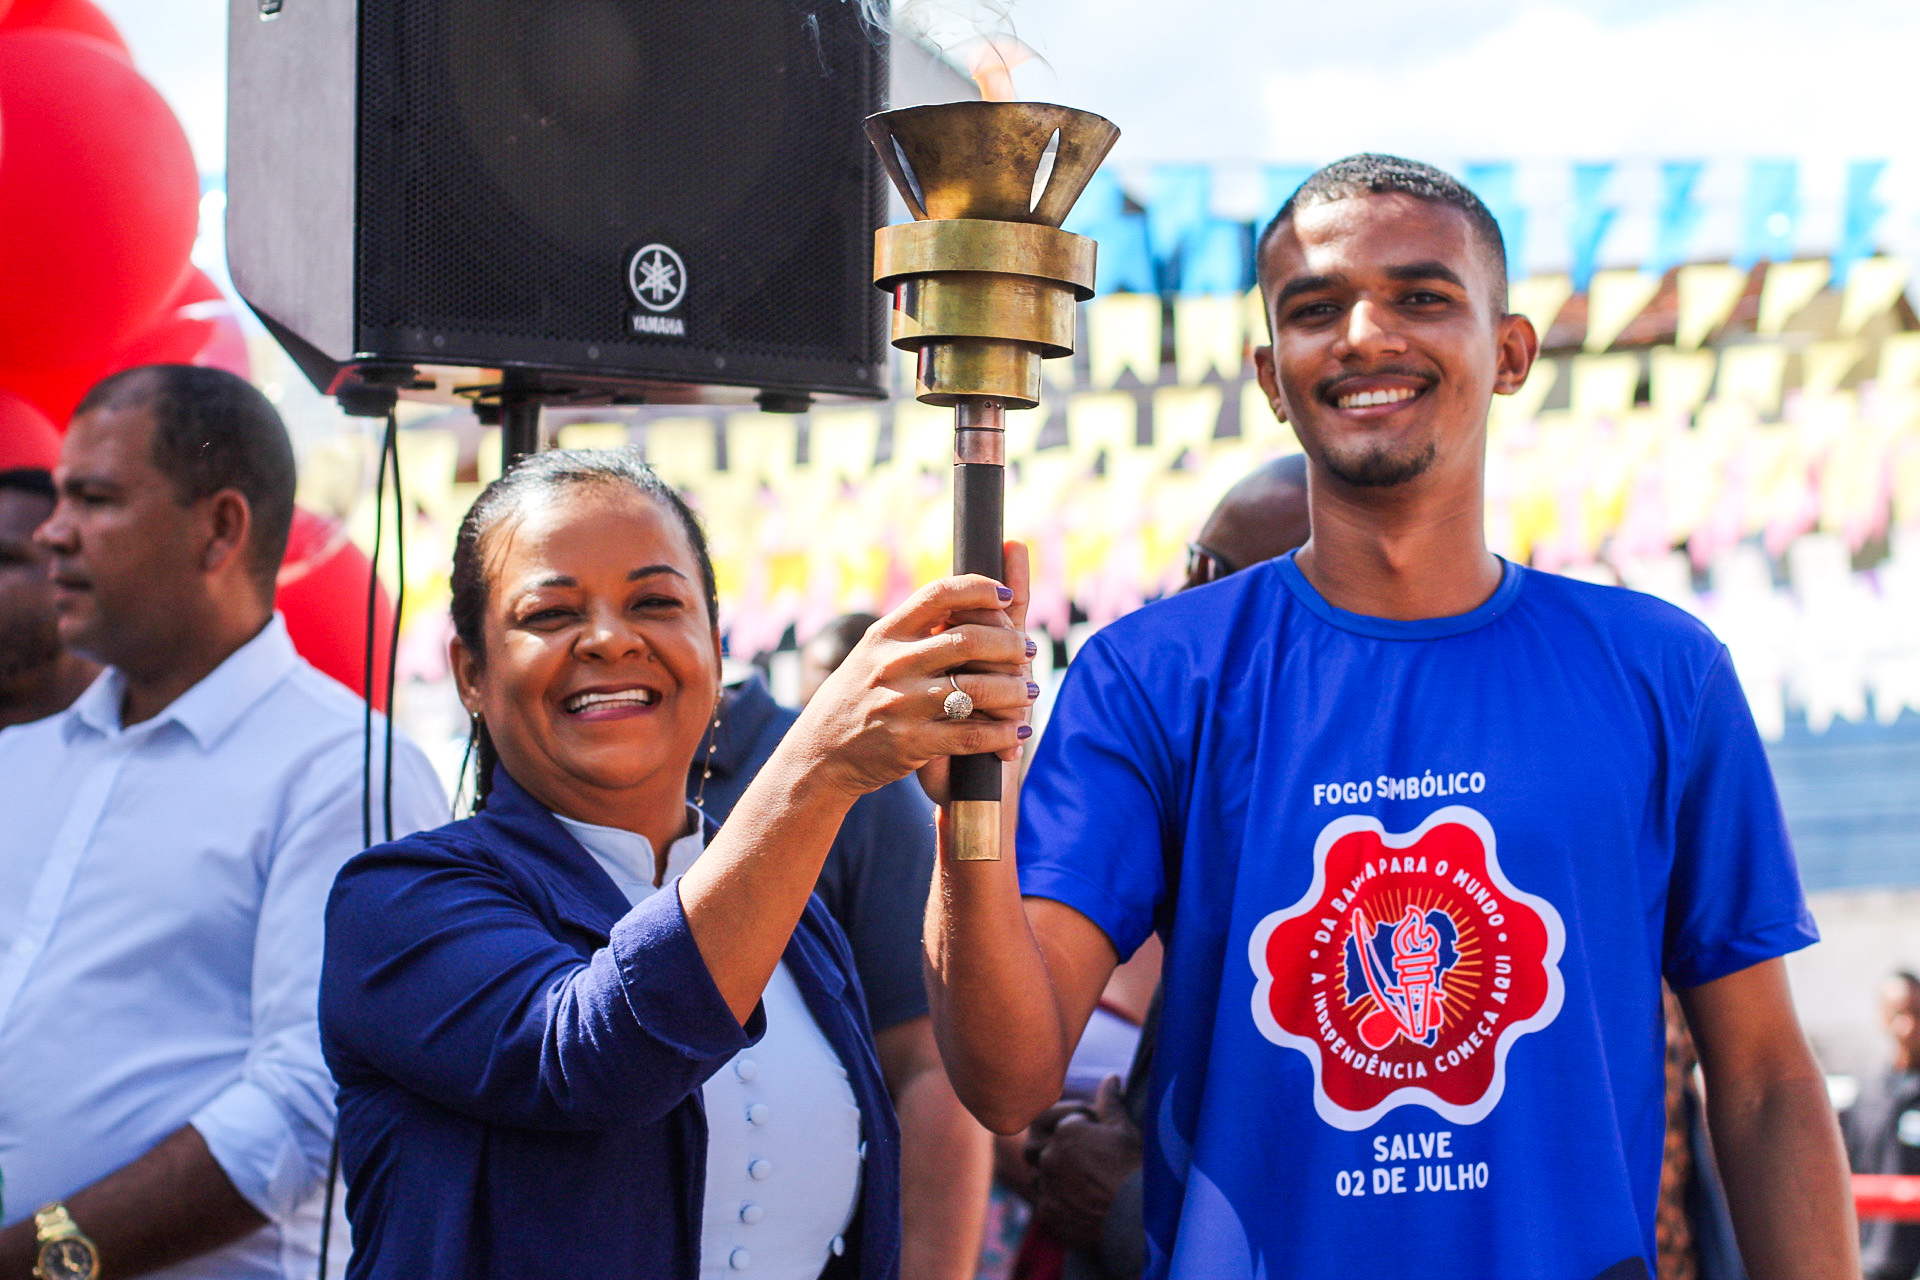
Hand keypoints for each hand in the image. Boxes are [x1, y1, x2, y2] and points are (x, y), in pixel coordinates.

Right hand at [789, 559, 1034, 803]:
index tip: (1007, 595)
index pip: (940, 593)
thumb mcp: (873, 653)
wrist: (820, 753)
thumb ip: (913, 630)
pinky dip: (1003, 734)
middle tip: (1028, 650)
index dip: (980, 588)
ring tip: (1030, 692)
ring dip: (1016, 690)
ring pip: (980, 688)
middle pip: (970, 639)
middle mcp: (893, 663)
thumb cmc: (858, 697)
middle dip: (1011, 644)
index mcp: (886, 634)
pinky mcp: (912, 743)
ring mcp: (902, 703)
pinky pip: (972, 734)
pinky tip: (1017, 734)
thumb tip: (968, 600)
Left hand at [1029, 1076, 1142, 1250]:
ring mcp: (1047, 1188)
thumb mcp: (1126, 1130)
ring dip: (1054, 1175)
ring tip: (1083, 1181)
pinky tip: (1082, 1202)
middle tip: (1080, 1155)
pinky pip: (1045, 1202)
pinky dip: (1058, 1200)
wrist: (1141, 1220)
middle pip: (1037, 1145)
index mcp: (1066, 1132)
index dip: (1075, 1121)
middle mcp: (1049, 1158)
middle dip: (1054, 1147)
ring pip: (1039, 1176)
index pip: (1057, 1119)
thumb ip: (1110, 1103)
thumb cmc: (1138, 1170)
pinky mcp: (1049, 1215)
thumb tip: (1110, 1079)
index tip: (1093, 1129)